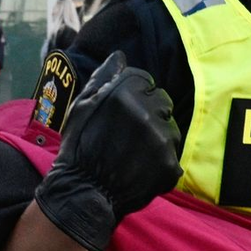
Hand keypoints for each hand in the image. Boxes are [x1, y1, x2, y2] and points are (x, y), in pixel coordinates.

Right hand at [34, 51, 180, 250]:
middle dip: (150, 113)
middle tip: (128, 135)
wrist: (83, 194)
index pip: (145, 81)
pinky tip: (140, 170)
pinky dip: (160, 163)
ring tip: (134, 154)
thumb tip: (121, 56)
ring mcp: (161, 141)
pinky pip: (172, 156)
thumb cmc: (78, 148)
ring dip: (158, 137)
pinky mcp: (170, 166)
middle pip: (162, 102)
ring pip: (171, 128)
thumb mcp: (81, 107)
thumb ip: (103, 78)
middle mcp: (147, 113)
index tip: (122, 115)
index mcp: (123, 94)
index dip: (134, 96)